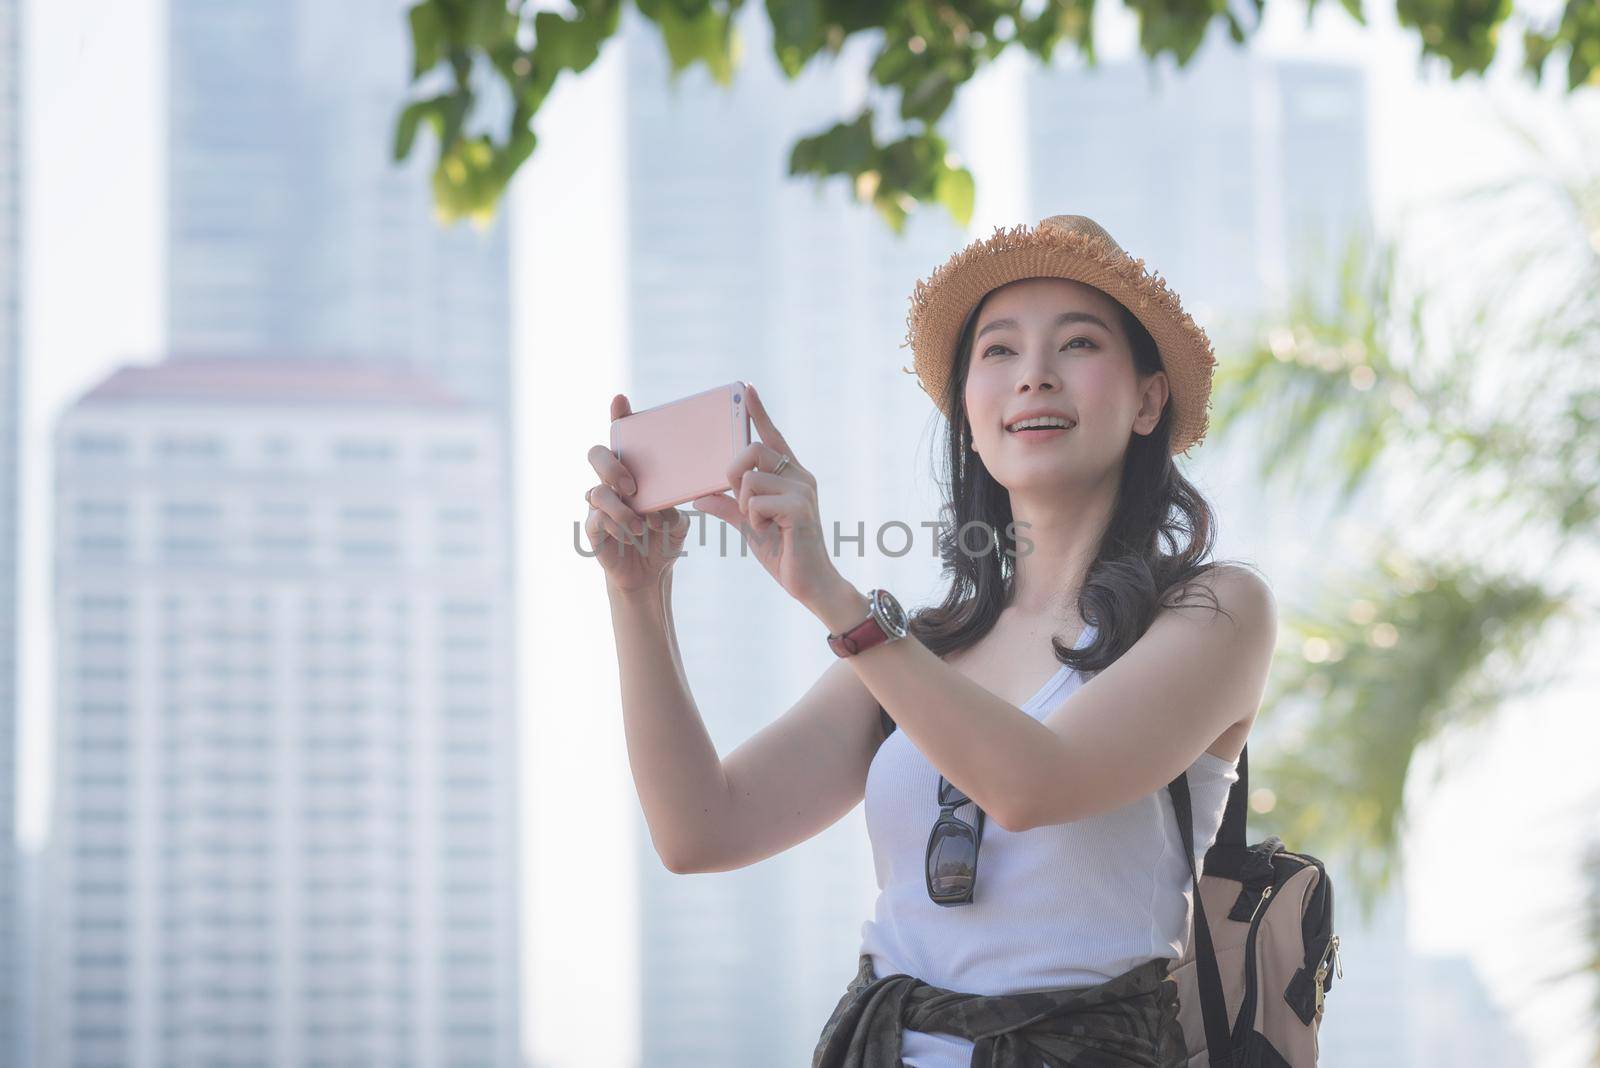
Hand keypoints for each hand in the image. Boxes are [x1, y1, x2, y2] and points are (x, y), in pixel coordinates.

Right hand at [584, 393, 691, 593]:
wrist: (652, 574)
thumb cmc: (664, 538)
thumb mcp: (679, 516)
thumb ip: (675, 502)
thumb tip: (671, 494)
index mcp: (633, 472)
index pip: (623, 437)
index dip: (618, 416)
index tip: (621, 401)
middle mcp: (612, 483)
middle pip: (598, 455)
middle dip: (612, 465)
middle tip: (632, 485)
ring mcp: (600, 505)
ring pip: (595, 491)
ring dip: (620, 508)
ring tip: (640, 525)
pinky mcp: (593, 529)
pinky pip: (597, 519)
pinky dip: (616, 527)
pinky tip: (630, 536)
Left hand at [692, 383, 841, 611]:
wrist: (810, 583)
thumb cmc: (784, 553)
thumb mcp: (749, 526)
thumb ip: (729, 507)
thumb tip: (701, 496)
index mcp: (790, 476)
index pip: (771, 436)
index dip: (758, 412)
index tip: (746, 388)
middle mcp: (799, 476)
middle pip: (752, 450)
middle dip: (734, 474)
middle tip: (740, 500)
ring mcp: (802, 490)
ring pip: (749, 479)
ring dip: (745, 506)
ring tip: (762, 525)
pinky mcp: (800, 508)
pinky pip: (756, 502)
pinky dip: (753, 522)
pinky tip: (770, 534)